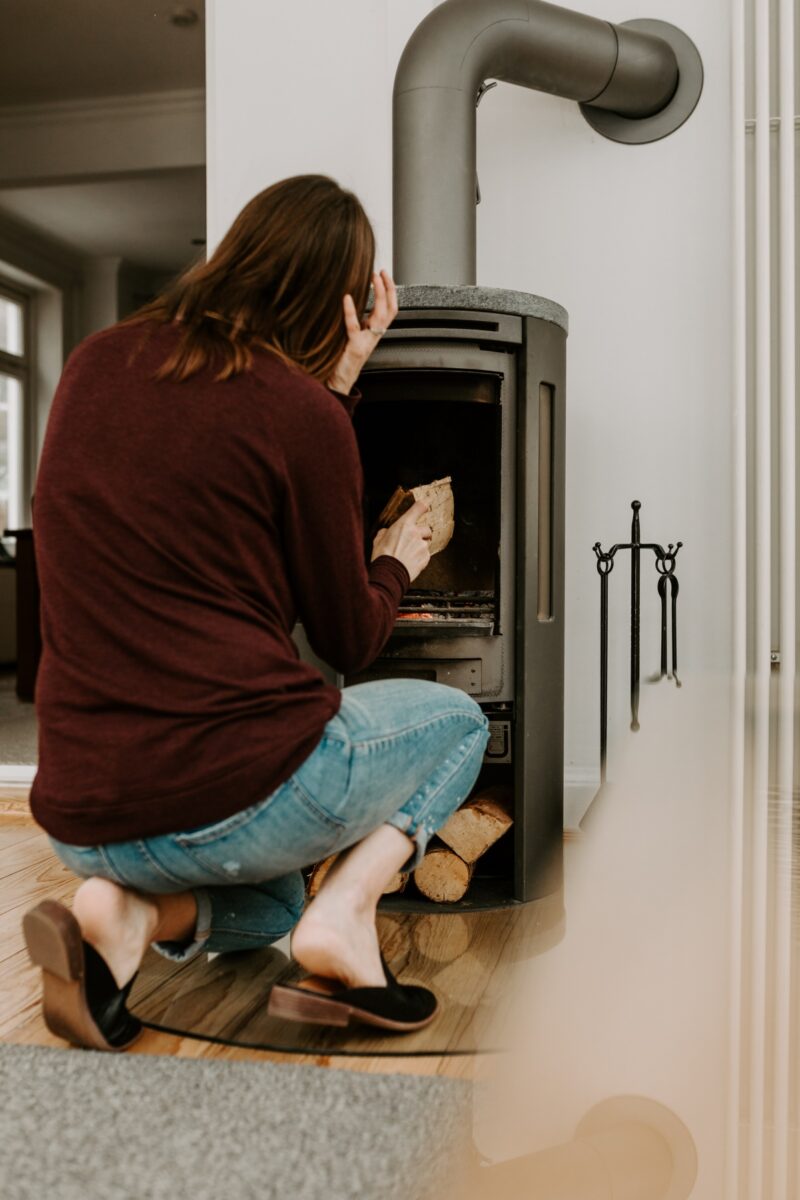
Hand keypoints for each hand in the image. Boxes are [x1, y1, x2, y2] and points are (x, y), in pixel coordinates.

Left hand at [327, 269, 397, 394]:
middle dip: (388, 289)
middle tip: (381, 272)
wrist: (337, 383)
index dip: (390, 291)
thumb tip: (351, 298)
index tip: (383, 273)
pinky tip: (347, 298)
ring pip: (380, 318)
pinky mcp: (353, 348)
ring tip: (373, 278)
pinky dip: (351, 312)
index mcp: (374, 334)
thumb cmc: (341, 359)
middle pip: (390, 310)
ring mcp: (365, 343)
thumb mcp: (351, 335)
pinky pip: (354, 328)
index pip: (390, 310)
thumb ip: (356, 320)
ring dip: (379, 296)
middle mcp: (373, 338)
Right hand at [371, 498, 431, 582]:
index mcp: (404, 525)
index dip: (422, 506)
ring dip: (420, 546)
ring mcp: (422, 545)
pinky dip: (421, 557)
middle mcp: (416, 533)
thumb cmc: (382, 557)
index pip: (419, 507)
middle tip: (412, 540)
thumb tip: (387, 532)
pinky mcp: (426, 557)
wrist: (389, 574)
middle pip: (427, 528)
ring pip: (426, 542)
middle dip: (421, 533)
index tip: (424, 507)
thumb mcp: (378, 540)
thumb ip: (385, 532)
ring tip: (409, 554)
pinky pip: (426, 554)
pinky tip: (411, 561)